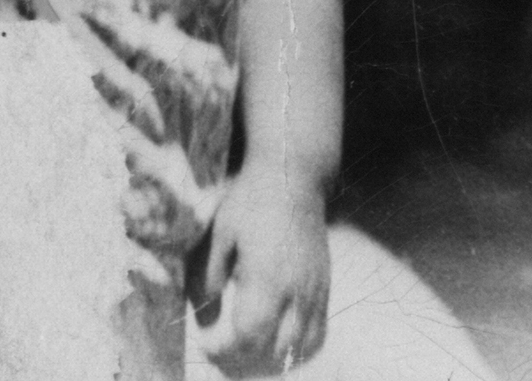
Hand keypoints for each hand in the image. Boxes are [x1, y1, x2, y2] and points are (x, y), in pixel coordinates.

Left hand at [189, 161, 330, 375]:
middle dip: (247, 357)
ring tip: (251, 347)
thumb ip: (212, 276)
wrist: (294, 175)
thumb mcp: (221, 233)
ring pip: (301, 345)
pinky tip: (280, 337)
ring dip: (275, 354)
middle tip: (224, 349)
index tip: (208, 346)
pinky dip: (299, 344)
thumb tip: (206, 313)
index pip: (249, 336)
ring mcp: (315, 289)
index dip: (226, 349)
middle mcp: (296, 290)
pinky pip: (319, 329)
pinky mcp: (325, 283)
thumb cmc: (252, 200)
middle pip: (275, 348)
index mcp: (267, 279)